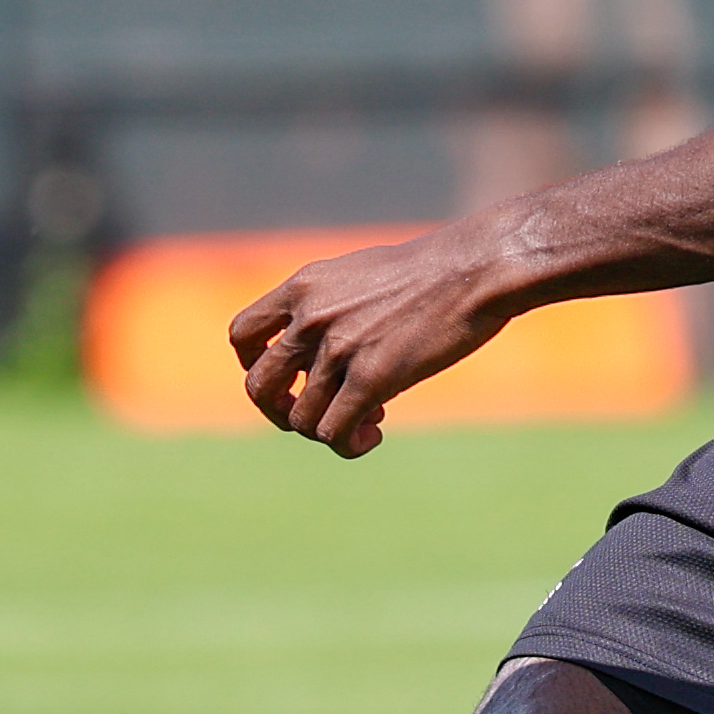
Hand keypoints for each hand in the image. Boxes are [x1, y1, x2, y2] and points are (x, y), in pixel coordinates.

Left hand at [230, 227, 511, 458]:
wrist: (472, 270)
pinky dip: (348, 443)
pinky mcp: (371, 378)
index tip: (286, 379)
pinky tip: (374, 434)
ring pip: (302, 419)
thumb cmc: (429, 272)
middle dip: (280, 412)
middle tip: (313, 413)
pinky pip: (334, 432)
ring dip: (326, 431)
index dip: (253, 365)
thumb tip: (317, 351)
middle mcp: (310, 318)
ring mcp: (338, 350)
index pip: (241, 335)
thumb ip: (327, 307)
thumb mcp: (358, 274)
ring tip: (367, 418)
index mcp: (303, 288)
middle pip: (259, 386)